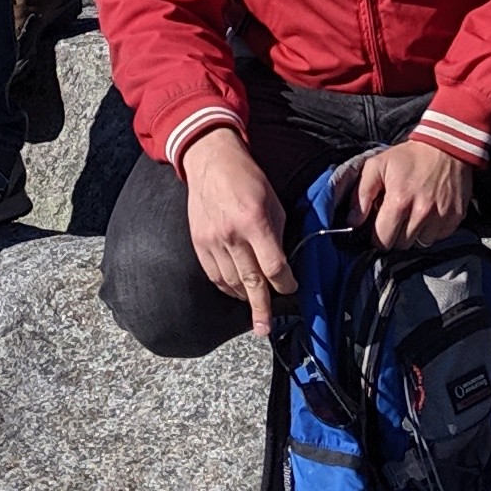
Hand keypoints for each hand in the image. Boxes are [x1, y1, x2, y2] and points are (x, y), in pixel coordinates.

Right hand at [179, 128, 295, 311]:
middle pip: (250, 282)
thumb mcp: (274, 200)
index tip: (292, 288)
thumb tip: (283, 262)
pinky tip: (236, 291)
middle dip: (261, 308)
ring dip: (245, 297)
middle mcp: (231, 234)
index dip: (285, 283)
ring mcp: (212, 241)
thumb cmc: (247, 178)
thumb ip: (279, 232)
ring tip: (255, 307)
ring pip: (230, 282)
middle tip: (265, 328)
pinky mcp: (198, 243)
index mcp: (254, 221)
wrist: (210, 161)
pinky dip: (226, 287)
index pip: (273, 266)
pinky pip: (213, 275)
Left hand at [350, 137, 474, 252]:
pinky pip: (438, 237)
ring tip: (414, 214)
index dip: (377, 236)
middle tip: (397, 217)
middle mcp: (421, 212)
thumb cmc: (409, 157)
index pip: (382, 240)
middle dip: (395, 235)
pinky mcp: (455, 217)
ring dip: (414, 234)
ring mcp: (441, 216)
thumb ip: (361, 194)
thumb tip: (353, 221)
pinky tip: (429, 213)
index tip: (379, 227)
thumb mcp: (377, 166)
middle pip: (401, 245)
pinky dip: (431, 230)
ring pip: (420, 243)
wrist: (446, 145)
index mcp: (399, 201)